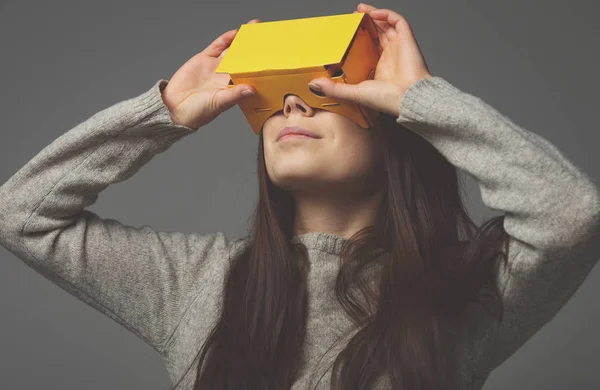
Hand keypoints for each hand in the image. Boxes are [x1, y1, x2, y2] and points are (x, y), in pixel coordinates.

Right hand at [161, 19, 259, 129]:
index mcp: (234, 88)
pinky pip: (216, 47)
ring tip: (252, 29)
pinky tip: (234, 34)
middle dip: (254, 48)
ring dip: (241, 40)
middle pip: (244, 59)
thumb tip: (252, 90)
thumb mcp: (219, 103)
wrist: (174, 107)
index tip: (272, 58)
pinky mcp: (203, 59)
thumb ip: (234, 95)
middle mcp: (226, 76)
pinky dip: (225, 40)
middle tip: (265, 36)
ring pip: (232, 50)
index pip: (251, 74)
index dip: (261, 66)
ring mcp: (215, 67)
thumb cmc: (198, 112)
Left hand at [308, 3, 431, 116]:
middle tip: (352, 17)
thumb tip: (314, 84)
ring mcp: (399, 46)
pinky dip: (386, 14)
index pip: (369, 48)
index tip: (346, 33)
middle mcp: (391, 56)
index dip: (359, 39)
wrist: (407, 98)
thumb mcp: (354, 93)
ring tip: (360, 10)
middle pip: (378, 33)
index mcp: (381, 68)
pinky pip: (398, 21)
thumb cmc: (387, 99)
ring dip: (374, 15)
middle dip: (365, 23)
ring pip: (387, 24)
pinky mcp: (407, 40)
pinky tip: (373, 13)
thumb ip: (335, 89)